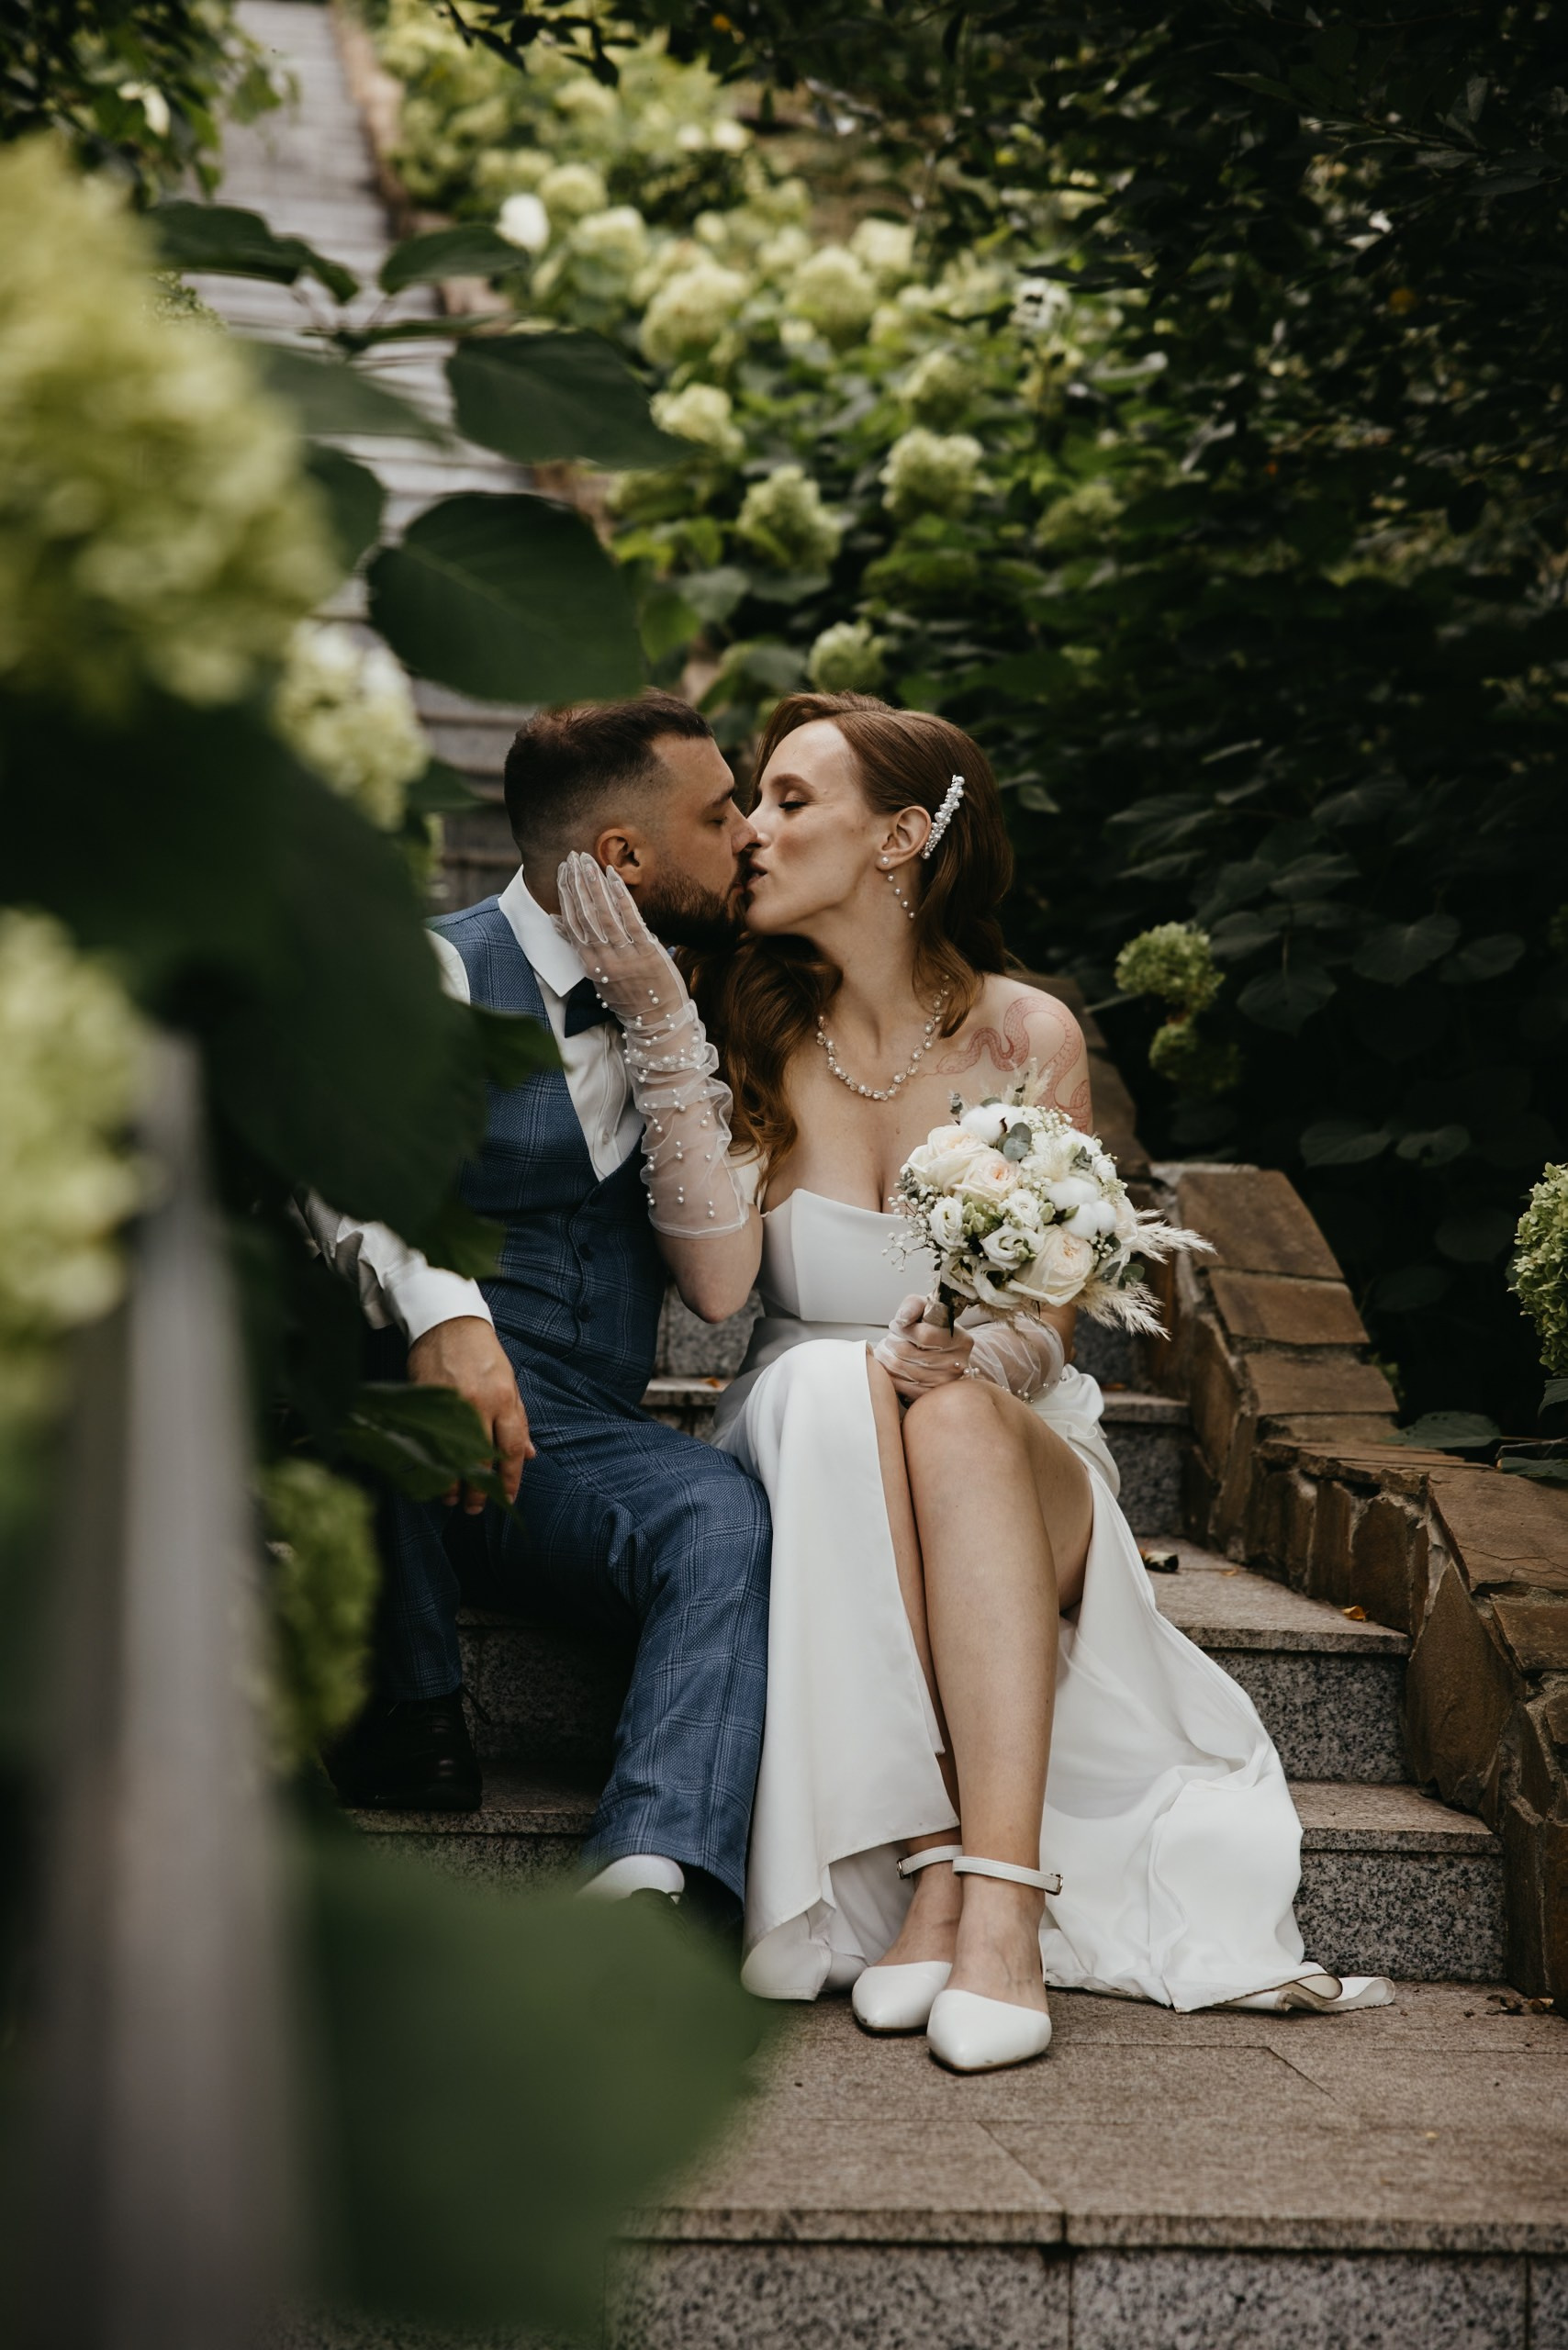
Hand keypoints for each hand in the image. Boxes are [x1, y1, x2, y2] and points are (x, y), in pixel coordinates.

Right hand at [407, 1315, 533, 1512]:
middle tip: (475, 1509)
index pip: (512, 1449)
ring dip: (452, 1484)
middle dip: (479, 1491)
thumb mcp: (509, 1384)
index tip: (507, 1498)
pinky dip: (430, 1464)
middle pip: (481, 1460)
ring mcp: (450, 1405)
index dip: (510, 1479)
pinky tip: (431, 1477)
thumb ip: (518, 1421)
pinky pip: (429, 1442)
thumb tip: (530, 1455)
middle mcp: (479, 1405)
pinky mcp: (425, 1402)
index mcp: (504, 1400)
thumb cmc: (483, 1356)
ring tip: (452, 1499)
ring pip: (452, 1456)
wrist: (448, 1324)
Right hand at [556, 851, 687, 1028]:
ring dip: (593, 884)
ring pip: (602, 914)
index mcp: (589, 964)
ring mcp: (624, 956)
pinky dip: (619, 895)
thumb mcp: (597, 975)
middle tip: (572, 856)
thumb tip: (556, 920)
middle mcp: (602, 959)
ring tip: (587, 860)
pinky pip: (629, 919)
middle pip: (584, 914)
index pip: (571, 923)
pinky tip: (613, 875)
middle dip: (576, 883)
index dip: (565, 894)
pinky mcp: (646, 952)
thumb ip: (579, 946)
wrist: (657, 1022)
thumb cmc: (629, 997)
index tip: (562, 871)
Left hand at [872, 1292, 973, 1400]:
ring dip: (885, 1355)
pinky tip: (888, 1362)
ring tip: (886, 1348)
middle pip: (908, 1353)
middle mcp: (956, 1364)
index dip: (902, 1329)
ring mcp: (943, 1383)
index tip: (895, 1324)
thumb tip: (901, 1319)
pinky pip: (899, 1384)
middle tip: (890, 1337)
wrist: (947, 1353)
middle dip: (891, 1342)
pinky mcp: (929, 1394)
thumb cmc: (935, 1327)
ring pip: (901, 1368)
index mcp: (960, 1340)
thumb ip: (914, 1305)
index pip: (924, 1335)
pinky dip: (888, 1371)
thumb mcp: (929, 1307)